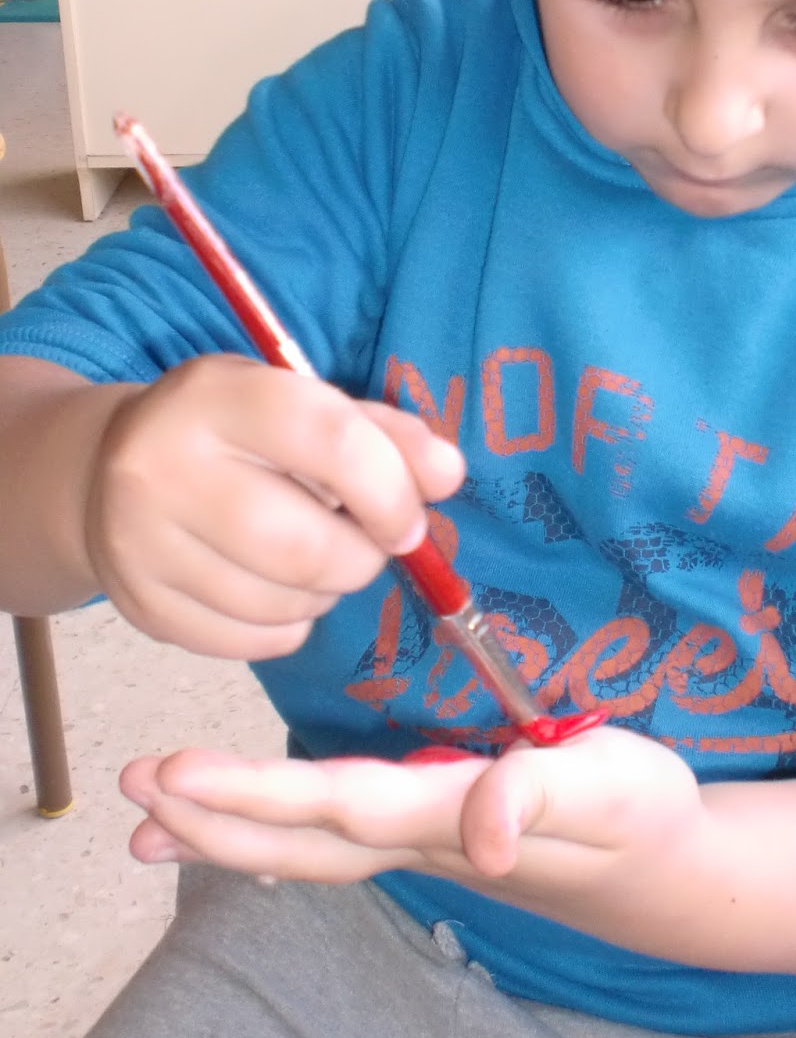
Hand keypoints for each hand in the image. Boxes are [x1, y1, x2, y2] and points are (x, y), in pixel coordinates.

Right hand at [84, 354, 464, 660]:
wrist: (107, 469)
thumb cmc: (235, 432)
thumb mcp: (304, 402)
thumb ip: (385, 434)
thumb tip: (447, 475)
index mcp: (218, 395)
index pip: (331, 442)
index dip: (392, 491)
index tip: (410, 518)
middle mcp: (163, 466)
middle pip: (306, 547)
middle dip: (363, 557)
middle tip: (366, 543)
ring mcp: (140, 543)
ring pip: (283, 604)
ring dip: (328, 591)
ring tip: (315, 557)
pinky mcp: (140, 606)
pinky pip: (253, 643)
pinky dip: (290, 626)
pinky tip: (277, 588)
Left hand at [120, 725, 703, 913]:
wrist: (663, 865)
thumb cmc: (637, 810)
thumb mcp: (608, 784)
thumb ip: (543, 794)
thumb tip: (484, 835)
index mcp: (452, 814)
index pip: (338, 804)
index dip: (255, 794)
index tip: (178, 778)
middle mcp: (423, 837)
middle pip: (303, 839)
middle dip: (215, 819)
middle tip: (133, 792)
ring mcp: (423, 844)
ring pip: (309, 849)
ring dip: (229, 835)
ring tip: (153, 826)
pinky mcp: (433, 834)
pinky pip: (335, 844)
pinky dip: (276, 839)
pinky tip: (244, 837)